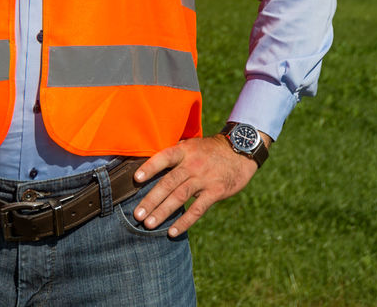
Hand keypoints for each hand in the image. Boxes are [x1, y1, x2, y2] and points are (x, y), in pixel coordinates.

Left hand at [132, 133, 267, 236]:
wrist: (241, 150)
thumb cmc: (211, 150)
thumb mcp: (193, 145)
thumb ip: (175, 154)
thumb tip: (149, 163)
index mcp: (185, 151)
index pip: (164, 157)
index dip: (150, 167)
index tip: (135, 179)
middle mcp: (193, 164)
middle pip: (168, 182)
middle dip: (151, 200)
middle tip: (137, 215)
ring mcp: (204, 178)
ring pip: (180, 197)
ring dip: (163, 212)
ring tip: (148, 224)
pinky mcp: (216, 191)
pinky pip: (197, 209)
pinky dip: (184, 222)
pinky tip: (172, 232)